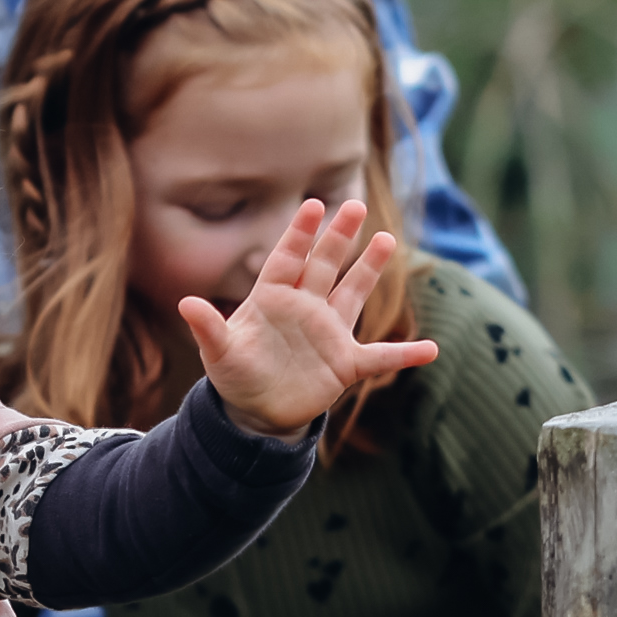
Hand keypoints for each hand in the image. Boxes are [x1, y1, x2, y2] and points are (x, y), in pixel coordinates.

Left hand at [178, 198, 441, 438]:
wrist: (256, 411)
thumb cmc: (235, 375)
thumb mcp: (219, 353)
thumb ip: (209, 328)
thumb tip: (185, 304)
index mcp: (272, 298)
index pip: (287, 258)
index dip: (300, 233)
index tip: (314, 205)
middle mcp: (304, 307)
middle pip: (324, 265)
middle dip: (339, 237)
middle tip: (356, 205)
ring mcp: (328, 333)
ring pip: (352, 294)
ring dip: (369, 270)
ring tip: (387, 240)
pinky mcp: (345, 364)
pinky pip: (380, 358)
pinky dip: (405, 354)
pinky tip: (431, 349)